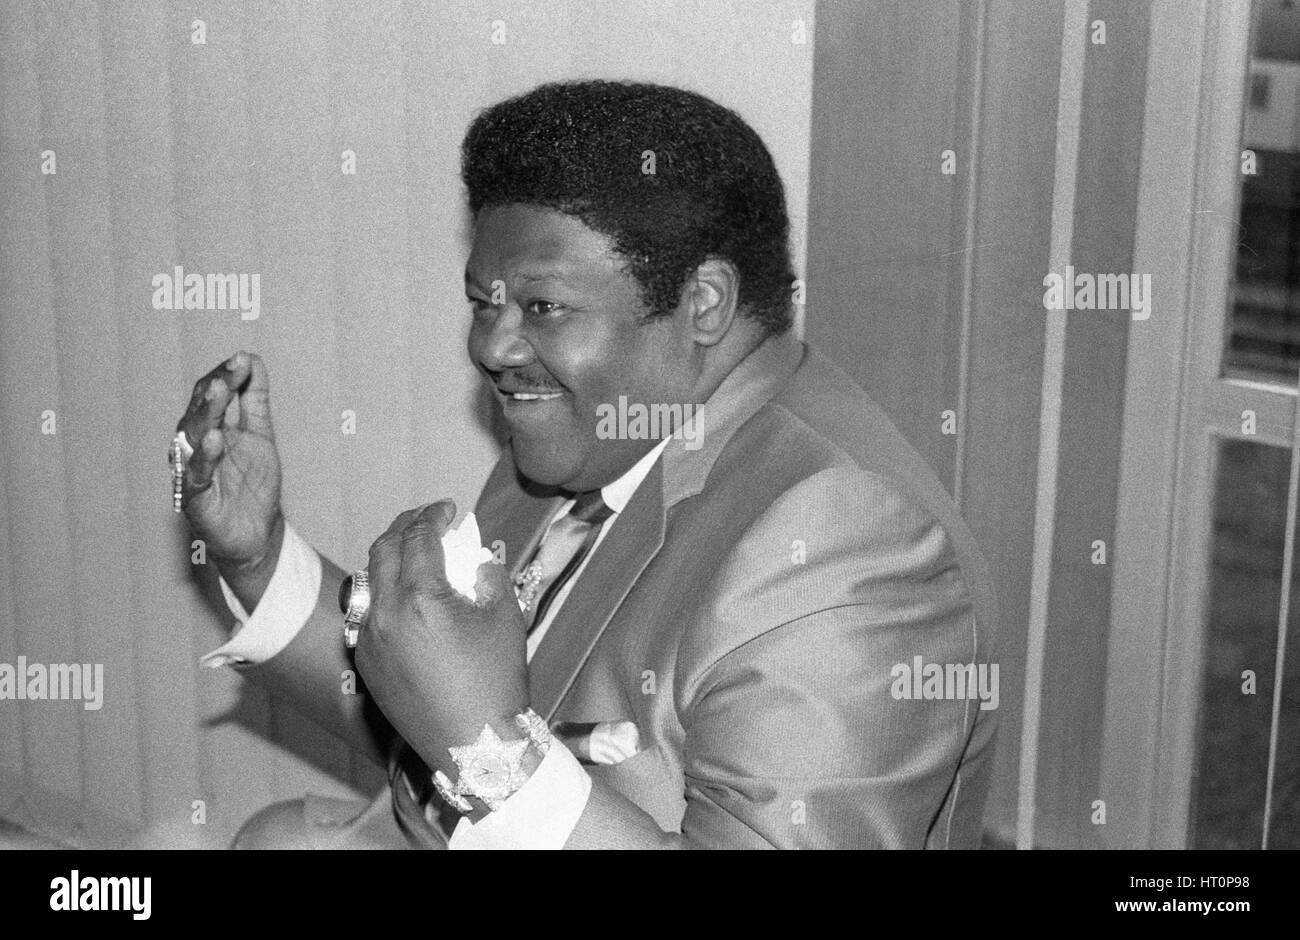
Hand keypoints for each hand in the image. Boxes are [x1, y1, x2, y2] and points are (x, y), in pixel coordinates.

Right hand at [175, 352, 282, 584]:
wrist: (258, 532)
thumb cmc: (254, 482)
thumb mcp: (260, 434)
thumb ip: (254, 399)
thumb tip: (252, 358)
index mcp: (209, 427)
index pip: (211, 394)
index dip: (227, 375)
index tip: (244, 357)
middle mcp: (195, 445)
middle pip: (201, 410)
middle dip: (216, 388)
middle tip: (232, 368)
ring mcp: (192, 469)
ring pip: (194, 436)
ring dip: (207, 412)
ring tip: (220, 390)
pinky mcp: (195, 497)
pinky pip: (196, 474)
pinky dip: (205, 456)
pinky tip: (215, 438)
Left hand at [354, 500, 528, 777]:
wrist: (474, 746)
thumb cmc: (496, 681)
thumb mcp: (506, 616)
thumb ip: (488, 574)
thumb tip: (474, 557)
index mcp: (421, 596)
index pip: (420, 537)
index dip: (434, 515)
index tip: (448, 509)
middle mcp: (385, 613)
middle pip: (384, 549)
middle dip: (406, 527)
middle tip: (428, 520)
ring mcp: (370, 640)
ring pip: (368, 580)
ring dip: (389, 557)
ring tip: (413, 552)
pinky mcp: (366, 663)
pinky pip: (365, 614)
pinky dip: (382, 592)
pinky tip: (403, 594)